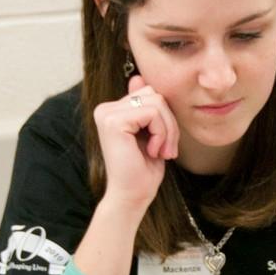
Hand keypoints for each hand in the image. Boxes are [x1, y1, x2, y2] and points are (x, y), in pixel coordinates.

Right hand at [92, 75, 179, 214]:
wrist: (132, 196)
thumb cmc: (143, 171)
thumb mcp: (151, 134)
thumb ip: (146, 108)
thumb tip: (138, 78)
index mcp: (113, 110)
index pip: (151, 93)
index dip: (165, 118)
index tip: (164, 144)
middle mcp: (105, 109)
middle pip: (155, 94)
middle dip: (169, 123)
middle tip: (166, 149)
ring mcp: (107, 113)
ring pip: (157, 102)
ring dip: (167, 130)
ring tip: (160, 151)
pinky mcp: (113, 121)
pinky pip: (153, 113)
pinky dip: (161, 133)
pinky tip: (152, 151)